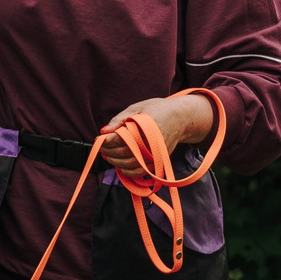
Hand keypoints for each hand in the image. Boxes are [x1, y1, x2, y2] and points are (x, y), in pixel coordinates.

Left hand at [98, 94, 216, 174]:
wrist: (181, 118)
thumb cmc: (157, 110)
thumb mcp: (138, 108)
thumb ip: (119, 119)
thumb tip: (103, 131)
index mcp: (147, 125)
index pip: (121, 137)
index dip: (107, 140)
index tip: (100, 139)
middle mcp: (153, 141)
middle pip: (124, 152)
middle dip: (108, 151)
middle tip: (101, 148)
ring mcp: (157, 153)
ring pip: (131, 164)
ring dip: (115, 162)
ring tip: (108, 156)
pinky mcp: (159, 161)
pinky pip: (141, 171)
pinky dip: (128, 172)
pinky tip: (120, 166)